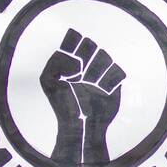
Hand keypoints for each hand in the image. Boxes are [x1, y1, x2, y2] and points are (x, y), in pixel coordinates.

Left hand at [41, 28, 124, 166]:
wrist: (81, 125)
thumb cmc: (63, 105)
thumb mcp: (48, 81)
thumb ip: (55, 62)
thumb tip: (77, 61)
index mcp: (70, 63)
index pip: (74, 41)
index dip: (73, 42)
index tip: (70, 57)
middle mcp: (86, 65)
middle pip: (91, 45)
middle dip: (86, 55)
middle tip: (80, 72)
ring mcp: (100, 74)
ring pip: (105, 56)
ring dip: (97, 68)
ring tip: (90, 83)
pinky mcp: (114, 84)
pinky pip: (117, 71)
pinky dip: (111, 79)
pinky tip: (103, 90)